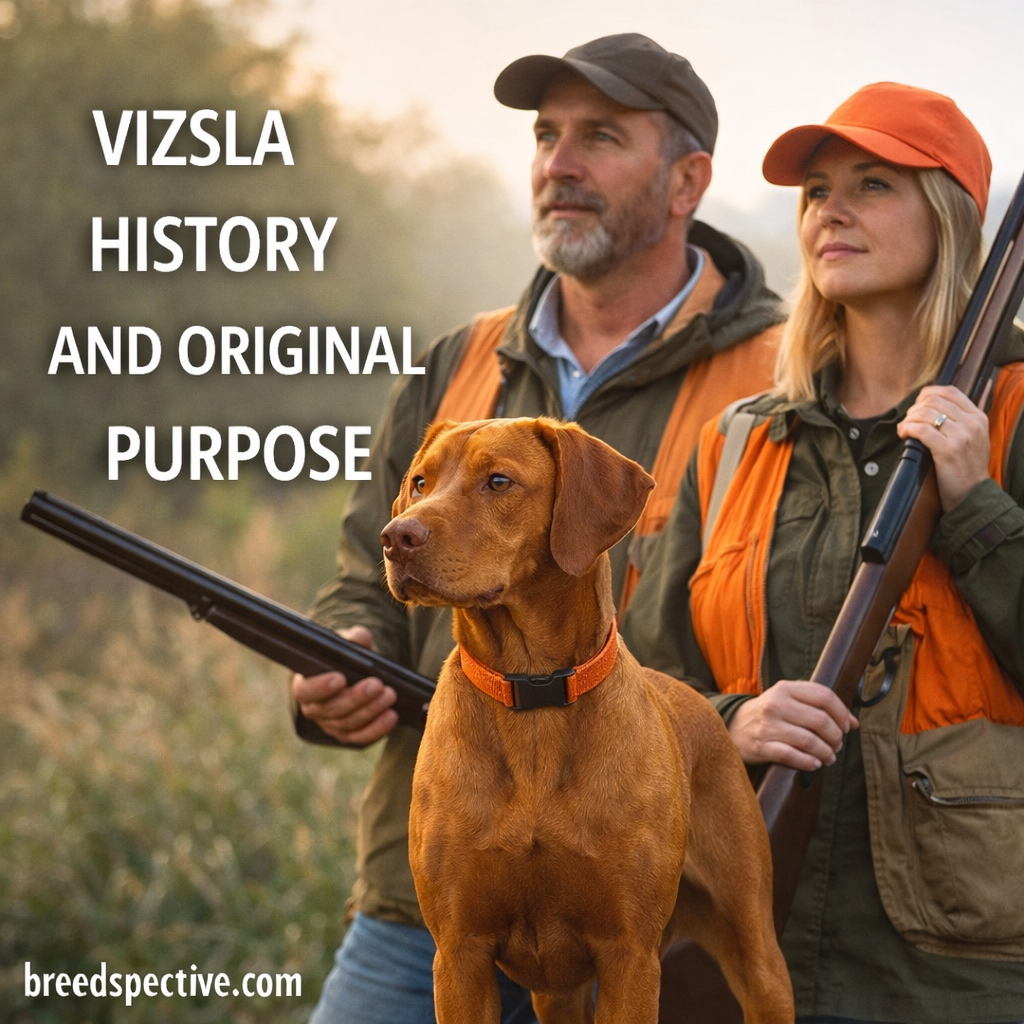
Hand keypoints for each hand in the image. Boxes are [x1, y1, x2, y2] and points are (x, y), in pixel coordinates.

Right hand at [290, 626, 398, 745]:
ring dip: (371, 710)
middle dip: (356, 697)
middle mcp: (315, 709)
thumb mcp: (346, 645)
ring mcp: (330, 724)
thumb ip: (352, 640)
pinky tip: (391, 716)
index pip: (305, 691)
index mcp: (305, 684)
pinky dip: (377, 728)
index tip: (341, 678)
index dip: (321, 687)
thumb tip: (361, 637)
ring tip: (390, 695)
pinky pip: (361, 737)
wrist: (352, 676)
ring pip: (348, 723)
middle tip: (377, 684)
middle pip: (331, 709)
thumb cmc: (344, 659)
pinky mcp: (348, 734)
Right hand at [727, 680, 858, 771]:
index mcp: (785, 688)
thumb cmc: (770, 714)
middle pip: (821, 721)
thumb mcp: (789, 700)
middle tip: (837, 745)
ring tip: (829, 757)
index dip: (842, 713)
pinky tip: (815, 764)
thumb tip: (854, 723)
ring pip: (810, 741)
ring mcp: (768, 726)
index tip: (846, 726)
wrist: (733, 726)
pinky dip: (808, 762)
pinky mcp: (761, 746)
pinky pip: (792, 756)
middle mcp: (776, 704)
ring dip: (826, 753)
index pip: (824, 697)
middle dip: (836, 737)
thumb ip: (819, 706)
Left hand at [898, 384, 989, 511]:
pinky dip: (907, 429)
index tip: (917, 405)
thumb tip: (930, 404)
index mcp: (978, 417)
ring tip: (904, 429)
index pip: (949, 391)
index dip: (928, 394)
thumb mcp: (973, 438)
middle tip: (908, 420)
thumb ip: (959, 420)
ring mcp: (961, 436)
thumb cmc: (966, 467)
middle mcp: (972, 423)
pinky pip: (921, 430)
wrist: (973, 494)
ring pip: (925, 413)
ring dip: (908, 419)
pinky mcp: (948, 450)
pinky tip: (903, 435)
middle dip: (914, 408)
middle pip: (934, 400)